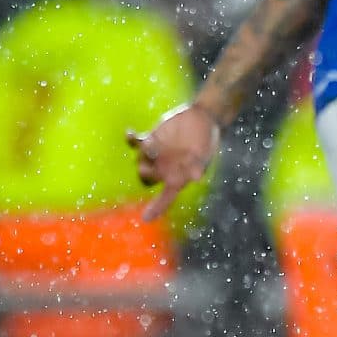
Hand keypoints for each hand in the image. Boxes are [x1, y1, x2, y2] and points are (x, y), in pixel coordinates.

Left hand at [126, 103, 219, 220]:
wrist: (202, 118)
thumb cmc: (206, 139)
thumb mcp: (205, 152)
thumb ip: (199, 165)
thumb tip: (197, 178)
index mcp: (178, 178)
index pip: (166, 197)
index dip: (157, 208)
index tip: (146, 218)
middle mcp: (165, 169)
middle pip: (147, 179)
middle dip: (145, 173)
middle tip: (149, 164)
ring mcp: (156, 155)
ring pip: (140, 160)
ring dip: (143, 154)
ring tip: (151, 143)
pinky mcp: (152, 139)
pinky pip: (135, 143)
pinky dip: (131, 139)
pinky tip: (129, 134)